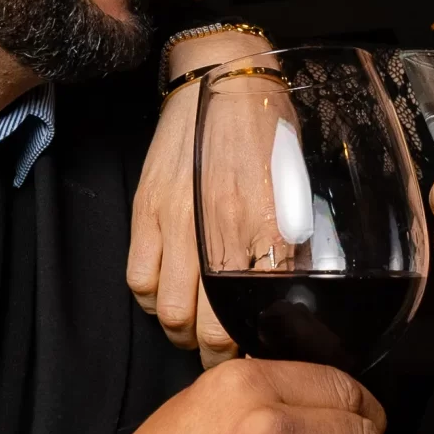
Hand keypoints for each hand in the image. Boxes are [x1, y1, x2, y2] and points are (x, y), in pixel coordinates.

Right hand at [127, 31, 273, 365]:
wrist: (224, 74)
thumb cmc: (268, 129)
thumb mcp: (296, 187)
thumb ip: (290, 243)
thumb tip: (291, 293)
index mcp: (266, 227)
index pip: (252, 317)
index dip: (251, 352)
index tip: (256, 359)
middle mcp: (218, 231)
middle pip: (204, 328)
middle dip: (213, 354)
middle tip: (221, 355)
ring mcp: (175, 222)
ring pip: (165, 312)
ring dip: (179, 329)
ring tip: (193, 327)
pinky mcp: (145, 210)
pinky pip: (137, 279)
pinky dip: (151, 297)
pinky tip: (168, 291)